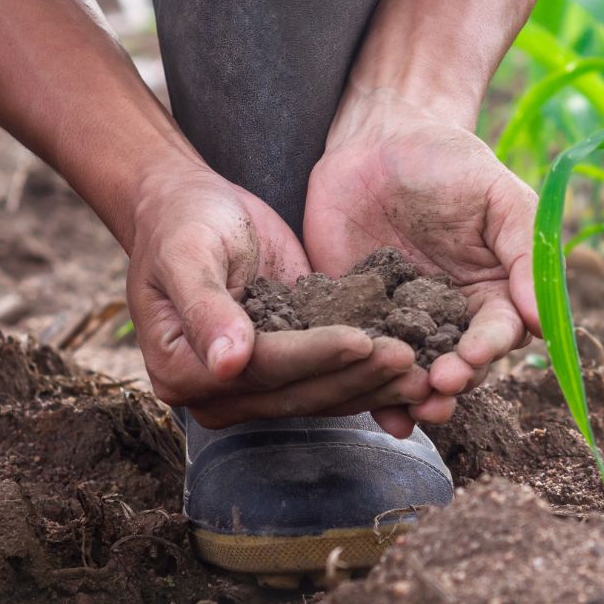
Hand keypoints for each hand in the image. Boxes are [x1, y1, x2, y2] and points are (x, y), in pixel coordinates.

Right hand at [125, 158, 427, 427]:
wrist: (191, 208)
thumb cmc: (183, 223)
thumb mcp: (187, 253)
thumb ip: (205, 307)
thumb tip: (228, 363)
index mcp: (182, 370)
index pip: (262, 369)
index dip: (313, 356)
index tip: (361, 339)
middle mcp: (219, 391)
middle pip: (298, 391)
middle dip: (356, 376)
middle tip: (409, 358)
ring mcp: (254, 387)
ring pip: (321, 395)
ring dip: (373, 384)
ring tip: (421, 369)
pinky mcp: (288, 369)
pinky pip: (332, 379)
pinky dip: (371, 375)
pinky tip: (413, 366)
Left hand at [304, 88, 540, 433]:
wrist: (377, 139)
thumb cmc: (449, 161)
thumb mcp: (498, 195)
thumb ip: (526, 250)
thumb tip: (541, 318)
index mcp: (493, 291)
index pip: (499, 332)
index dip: (488, 349)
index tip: (474, 356)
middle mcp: (451, 317)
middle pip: (460, 366)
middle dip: (453, 382)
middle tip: (439, 388)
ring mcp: (403, 323)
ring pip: (415, 374)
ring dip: (416, 398)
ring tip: (411, 409)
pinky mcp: (356, 320)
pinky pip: (364, 362)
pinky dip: (370, 391)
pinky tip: (376, 414)